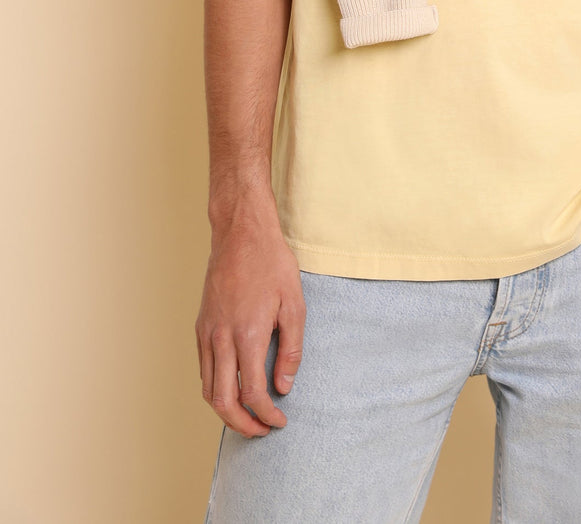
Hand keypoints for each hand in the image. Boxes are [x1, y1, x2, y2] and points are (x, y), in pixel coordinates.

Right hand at [195, 204, 305, 437]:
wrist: (241, 233)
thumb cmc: (271, 263)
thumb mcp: (294, 304)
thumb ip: (290, 349)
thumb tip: (284, 386)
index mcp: (248, 335)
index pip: (253, 393)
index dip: (266, 415)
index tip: (280, 421)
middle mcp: (221, 338)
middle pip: (223, 401)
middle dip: (242, 425)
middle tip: (261, 431)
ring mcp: (207, 332)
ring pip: (207, 389)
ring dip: (225, 411)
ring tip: (247, 417)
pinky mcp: (201, 325)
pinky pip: (203, 368)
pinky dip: (214, 388)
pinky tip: (232, 387)